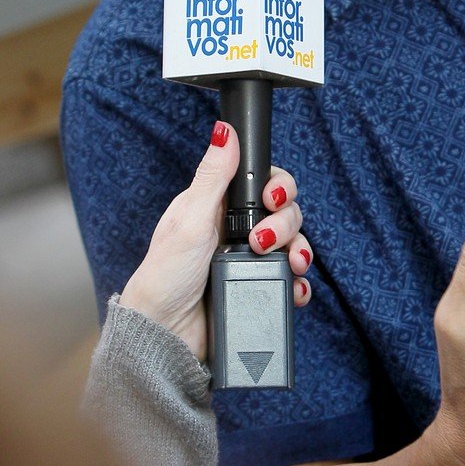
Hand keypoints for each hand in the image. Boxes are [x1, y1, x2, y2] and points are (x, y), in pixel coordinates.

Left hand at [120, 121, 312, 359]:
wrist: (165, 333)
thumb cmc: (164, 276)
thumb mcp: (189, 220)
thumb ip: (212, 177)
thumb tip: (223, 132)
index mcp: (218, 207)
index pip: (263, 184)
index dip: (277, 188)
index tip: (272, 200)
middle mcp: (236, 230)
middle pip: (285, 213)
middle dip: (285, 224)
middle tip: (262, 242)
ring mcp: (249, 260)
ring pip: (294, 244)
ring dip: (300, 251)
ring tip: (289, 265)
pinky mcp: (257, 287)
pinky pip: (291, 279)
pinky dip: (298, 283)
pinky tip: (294, 287)